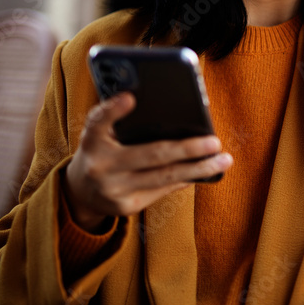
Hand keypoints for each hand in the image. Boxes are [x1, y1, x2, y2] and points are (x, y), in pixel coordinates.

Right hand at [62, 92, 232, 231]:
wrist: (79, 192)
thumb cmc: (101, 150)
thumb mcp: (101, 133)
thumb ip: (120, 119)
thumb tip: (171, 112)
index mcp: (92, 140)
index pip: (99, 121)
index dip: (114, 109)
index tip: (130, 97)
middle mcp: (100, 166)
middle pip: (151, 155)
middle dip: (188, 149)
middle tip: (215, 142)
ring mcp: (114, 190)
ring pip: (164, 177)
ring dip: (199, 168)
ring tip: (224, 160)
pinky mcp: (126, 207)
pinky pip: (163, 190)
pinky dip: (186, 178)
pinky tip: (205, 171)